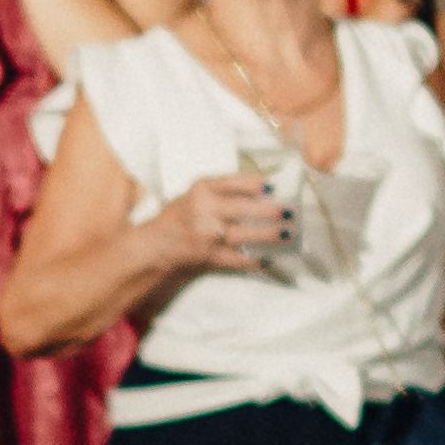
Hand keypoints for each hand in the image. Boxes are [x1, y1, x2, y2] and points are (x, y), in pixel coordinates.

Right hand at [159, 169, 289, 274]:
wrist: (156, 248)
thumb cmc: (178, 219)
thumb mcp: (194, 195)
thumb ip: (222, 191)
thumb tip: (263, 192)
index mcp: (201, 190)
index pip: (232, 183)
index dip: (254, 184)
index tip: (272, 186)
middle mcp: (204, 211)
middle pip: (243, 210)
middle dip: (269, 211)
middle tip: (289, 211)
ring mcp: (207, 236)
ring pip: (244, 235)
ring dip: (269, 235)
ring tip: (286, 233)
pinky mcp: (209, 257)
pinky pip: (237, 260)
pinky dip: (254, 261)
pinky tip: (269, 258)